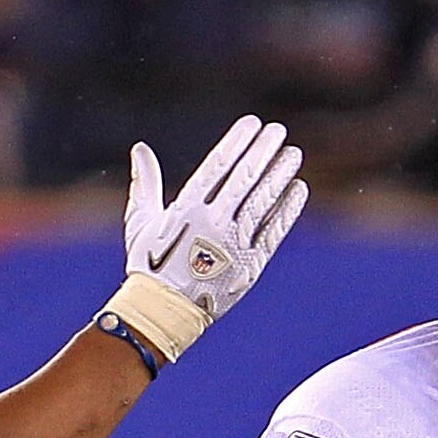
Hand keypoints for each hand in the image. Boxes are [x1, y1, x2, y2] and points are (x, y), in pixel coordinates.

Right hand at [110, 117, 307, 361]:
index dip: (238, 141)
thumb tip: (139, 149)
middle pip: (245, 178)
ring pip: (263, 201)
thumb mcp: (140, 222)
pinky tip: (298, 189)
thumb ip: (144, 183)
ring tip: (292, 155)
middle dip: (263, 151)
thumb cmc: (150, 265)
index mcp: (186, 209)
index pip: (218, 165)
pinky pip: (274, 231)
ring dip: (280, 174)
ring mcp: (233, 245)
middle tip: (277, 132)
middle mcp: (212, 223)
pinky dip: (288, 209)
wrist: (163, 313)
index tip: (253, 124)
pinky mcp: (250, 265)